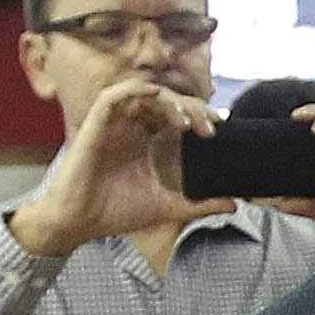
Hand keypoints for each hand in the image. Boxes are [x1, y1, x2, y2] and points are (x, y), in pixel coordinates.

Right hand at [9, 77, 222, 258]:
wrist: (80, 222)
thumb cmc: (115, 212)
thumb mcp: (167, 206)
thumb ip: (200, 204)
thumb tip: (234, 204)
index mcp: (148, 142)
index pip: (177, 116)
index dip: (200, 115)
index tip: (221, 129)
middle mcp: (132, 128)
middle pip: (167, 101)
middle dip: (193, 107)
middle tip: (212, 128)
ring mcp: (115, 124)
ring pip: (145, 93)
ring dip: (170, 100)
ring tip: (188, 122)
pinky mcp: (96, 123)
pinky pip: (115, 95)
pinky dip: (138, 92)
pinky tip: (159, 104)